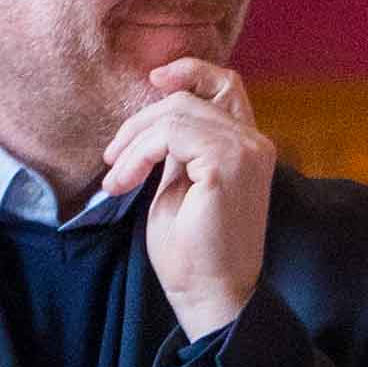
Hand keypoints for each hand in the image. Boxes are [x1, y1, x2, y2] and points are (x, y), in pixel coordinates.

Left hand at [103, 60, 280, 340]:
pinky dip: (139, 152)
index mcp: (248, 147)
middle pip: (190, 96)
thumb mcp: (179, 185)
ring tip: (116, 178)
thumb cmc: (193, 251)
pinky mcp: (228, 163)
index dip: (190, 71)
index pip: (226, 85)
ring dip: (134, 142)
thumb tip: (158, 115)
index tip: (153, 79)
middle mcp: (255, 143)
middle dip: (140, 120)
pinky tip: (125, 182)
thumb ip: (178, 148)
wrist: (209, 295)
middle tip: (112, 158)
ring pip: (176, 112)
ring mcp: (246, 151)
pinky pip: (171, 133)